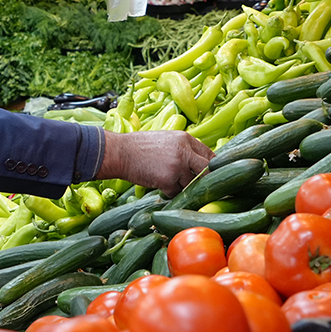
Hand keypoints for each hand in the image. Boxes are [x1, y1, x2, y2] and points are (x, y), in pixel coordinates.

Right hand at [97, 130, 214, 197]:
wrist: (119, 152)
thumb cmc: (139, 147)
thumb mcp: (165, 140)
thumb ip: (183, 149)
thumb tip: (198, 164)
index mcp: (185, 139)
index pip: (210, 155)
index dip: (211, 168)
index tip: (209, 176)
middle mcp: (184, 151)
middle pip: (207, 171)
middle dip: (203, 180)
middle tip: (198, 187)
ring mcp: (177, 165)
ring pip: (191, 184)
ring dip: (182, 187)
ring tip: (167, 182)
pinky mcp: (168, 179)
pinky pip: (175, 192)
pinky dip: (168, 192)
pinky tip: (158, 184)